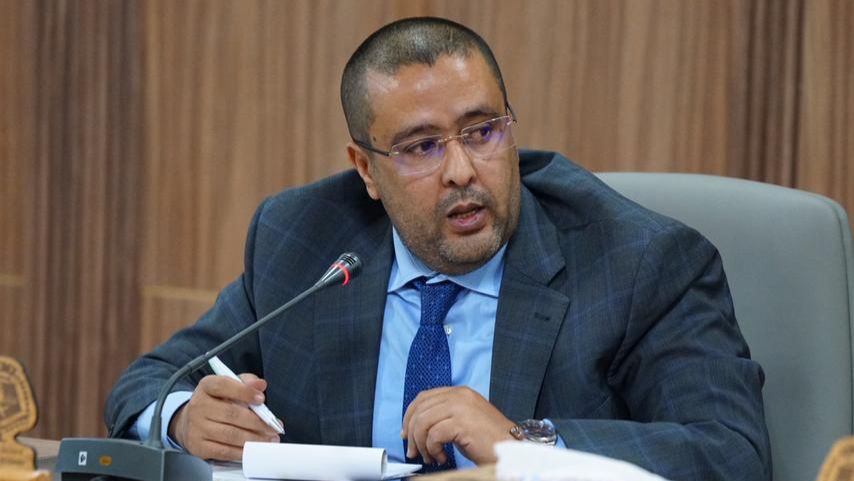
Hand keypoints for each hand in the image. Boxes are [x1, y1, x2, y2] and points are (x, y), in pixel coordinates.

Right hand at [169, 373, 281, 460]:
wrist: (190, 422)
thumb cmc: (216, 402)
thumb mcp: (229, 386)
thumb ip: (246, 383)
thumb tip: (260, 384)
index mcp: (206, 386)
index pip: (224, 385)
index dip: (245, 392)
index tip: (262, 399)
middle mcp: (198, 406)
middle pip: (231, 414)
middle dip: (257, 422)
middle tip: (273, 428)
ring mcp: (196, 427)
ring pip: (230, 435)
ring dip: (253, 439)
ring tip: (268, 440)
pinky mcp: (198, 446)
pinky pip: (224, 451)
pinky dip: (241, 451)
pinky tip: (252, 449)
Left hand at [401, 386, 516, 465]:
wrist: (511, 449)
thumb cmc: (489, 439)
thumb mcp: (463, 420)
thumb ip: (443, 416)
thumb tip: (416, 428)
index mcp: (460, 392)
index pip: (423, 397)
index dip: (410, 415)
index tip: (406, 433)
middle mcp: (460, 395)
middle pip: (420, 410)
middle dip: (412, 434)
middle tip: (414, 451)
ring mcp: (462, 407)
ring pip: (423, 422)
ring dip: (421, 444)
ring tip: (430, 456)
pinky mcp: (463, 423)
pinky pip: (434, 435)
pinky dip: (433, 449)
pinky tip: (442, 457)